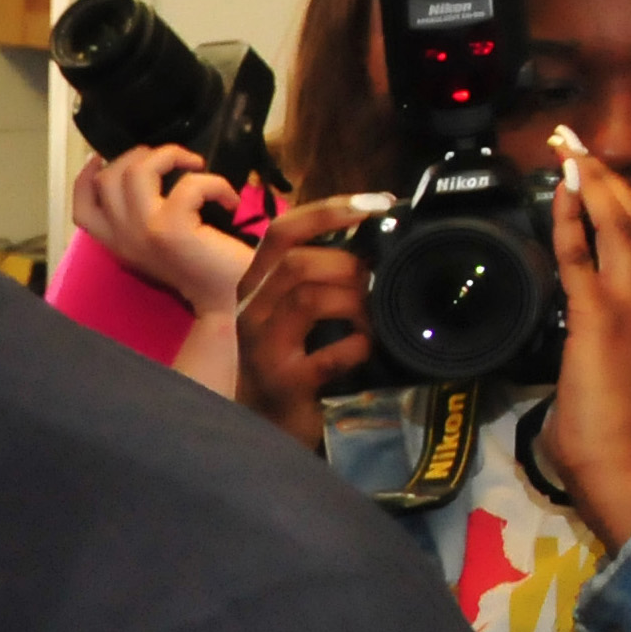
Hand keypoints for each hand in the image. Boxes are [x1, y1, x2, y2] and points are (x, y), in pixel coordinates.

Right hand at [70, 144, 259, 311]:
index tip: (99, 156)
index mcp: (118, 244)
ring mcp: (143, 233)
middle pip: (106, 180)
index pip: (82, 209)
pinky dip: (214, 183)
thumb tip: (146, 176)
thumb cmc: (207, 269)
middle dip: (138, 155)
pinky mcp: (171, 230)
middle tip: (171, 160)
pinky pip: (188, 185)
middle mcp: (123, 239)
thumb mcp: (162, 243)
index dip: (85, 177)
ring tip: (195, 165)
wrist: (233, 300)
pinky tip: (230, 200)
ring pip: (136, 171)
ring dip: (169, 155)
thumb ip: (144, 218)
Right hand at [232, 192, 391, 449]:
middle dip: (348, 263)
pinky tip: (368, 349)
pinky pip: (328, 354)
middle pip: (297, 262)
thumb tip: (375, 242)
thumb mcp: (291, 314)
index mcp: (255, 286)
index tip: (378, 204)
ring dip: (355, 301)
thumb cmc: (287, 364)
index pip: (283, 231)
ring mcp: (263, 347)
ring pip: (308, 299)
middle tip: (379, 278)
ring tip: (376, 315)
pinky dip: (357, 347)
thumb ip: (318, 278)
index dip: (330, 210)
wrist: (263, 427)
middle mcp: (251, 310)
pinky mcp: (284, 381)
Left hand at [541, 132, 630, 547]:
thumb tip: (584, 299)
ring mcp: (630, 302)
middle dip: (607, 173)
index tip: (600, 170)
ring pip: (617, 224)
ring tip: (568, 151)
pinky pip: (580, 256)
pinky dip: (568, 220)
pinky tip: (556, 195)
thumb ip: (608, 319)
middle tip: (577, 140)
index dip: (627, 196)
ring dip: (591, 182)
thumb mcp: (617, 353)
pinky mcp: (597, 315)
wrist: (611, 448)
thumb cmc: (605, 411)